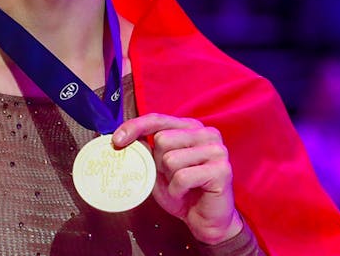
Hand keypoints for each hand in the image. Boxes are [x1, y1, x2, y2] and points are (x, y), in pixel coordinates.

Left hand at [113, 113, 242, 244]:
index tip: (117, 141)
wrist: (204, 219)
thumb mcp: (157, 167)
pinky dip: (177, 190)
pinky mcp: (222, 170)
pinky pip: (183, 177)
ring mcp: (217, 150)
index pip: (157, 119)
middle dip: (159, 163)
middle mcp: (207, 133)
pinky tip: (186, 193)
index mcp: (190, 127)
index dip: (135, 127)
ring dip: (169, 179)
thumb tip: (120, 138)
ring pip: (171, 159)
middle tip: (170, 177)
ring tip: (180, 186)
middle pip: (163, 139)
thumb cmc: (181, 191)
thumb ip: (146, 149)